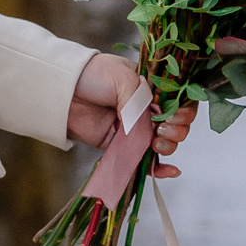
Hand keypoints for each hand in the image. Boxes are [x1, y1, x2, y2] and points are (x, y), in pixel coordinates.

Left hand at [67, 52, 197, 178]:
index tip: (177, 115)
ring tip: (156, 143)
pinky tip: (170, 170)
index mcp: (151, 86)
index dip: (184, 109)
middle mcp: (146, 107)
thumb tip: (148, 127)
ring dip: (168, 146)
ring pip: (163, 142)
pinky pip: (142, 159)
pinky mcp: (120, 145)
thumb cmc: (93, 75)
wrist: (62, 90)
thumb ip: (140, 102)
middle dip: (177, 129)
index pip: (179, 100)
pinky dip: (158, 167)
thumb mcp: (122, 77)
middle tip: (163, 129)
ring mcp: (134, 127)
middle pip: (176, 123)